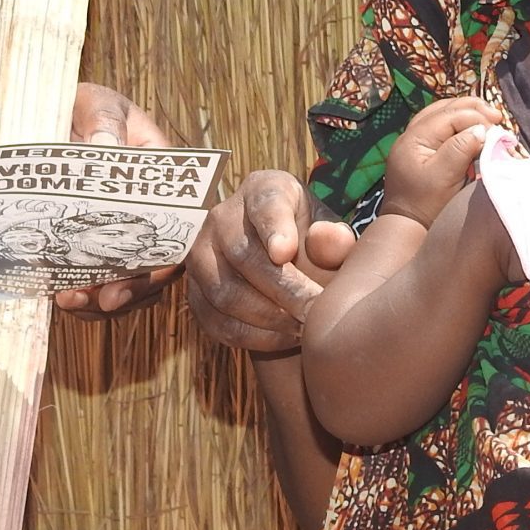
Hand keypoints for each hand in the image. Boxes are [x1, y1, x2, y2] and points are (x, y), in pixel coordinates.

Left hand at [52, 81, 182, 317]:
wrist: (53, 118)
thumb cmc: (87, 110)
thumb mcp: (99, 103)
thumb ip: (104, 120)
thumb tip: (105, 146)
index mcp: (162, 183)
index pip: (179, 229)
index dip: (164, 260)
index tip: (141, 274)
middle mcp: (148, 216)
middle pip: (154, 267)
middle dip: (129, 291)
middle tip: (101, 300)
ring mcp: (118, 236)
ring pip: (124, 283)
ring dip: (101, 301)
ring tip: (71, 300)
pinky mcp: (87, 248)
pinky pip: (91, 282)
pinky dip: (79, 294)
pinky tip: (57, 293)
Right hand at [184, 170, 354, 353]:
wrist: (287, 268)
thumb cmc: (313, 246)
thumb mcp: (331, 235)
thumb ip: (335, 239)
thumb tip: (329, 239)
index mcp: (262, 190)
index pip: (264, 204)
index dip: (272, 227)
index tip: (284, 253)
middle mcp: (222, 217)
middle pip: (243, 255)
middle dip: (282, 290)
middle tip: (314, 312)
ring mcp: (201, 255)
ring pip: (225, 293)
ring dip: (267, 318)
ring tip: (302, 329)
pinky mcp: (194, 291)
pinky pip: (216, 321)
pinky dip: (251, 336)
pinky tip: (283, 339)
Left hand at [383, 97, 505, 223]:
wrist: (407, 228)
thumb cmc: (426, 205)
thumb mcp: (444, 177)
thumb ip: (460, 149)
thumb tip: (481, 129)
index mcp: (414, 138)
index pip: (449, 116)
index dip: (476, 119)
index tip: (498, 130)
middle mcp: (412, 135)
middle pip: (445, 109)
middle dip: (473, 110)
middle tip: (497, 117)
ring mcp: (415, 142)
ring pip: (443, 115)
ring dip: (467, 115)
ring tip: (488, 119)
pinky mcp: (422, 152)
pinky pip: (441, 128)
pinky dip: (459, 125)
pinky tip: (473, 131)